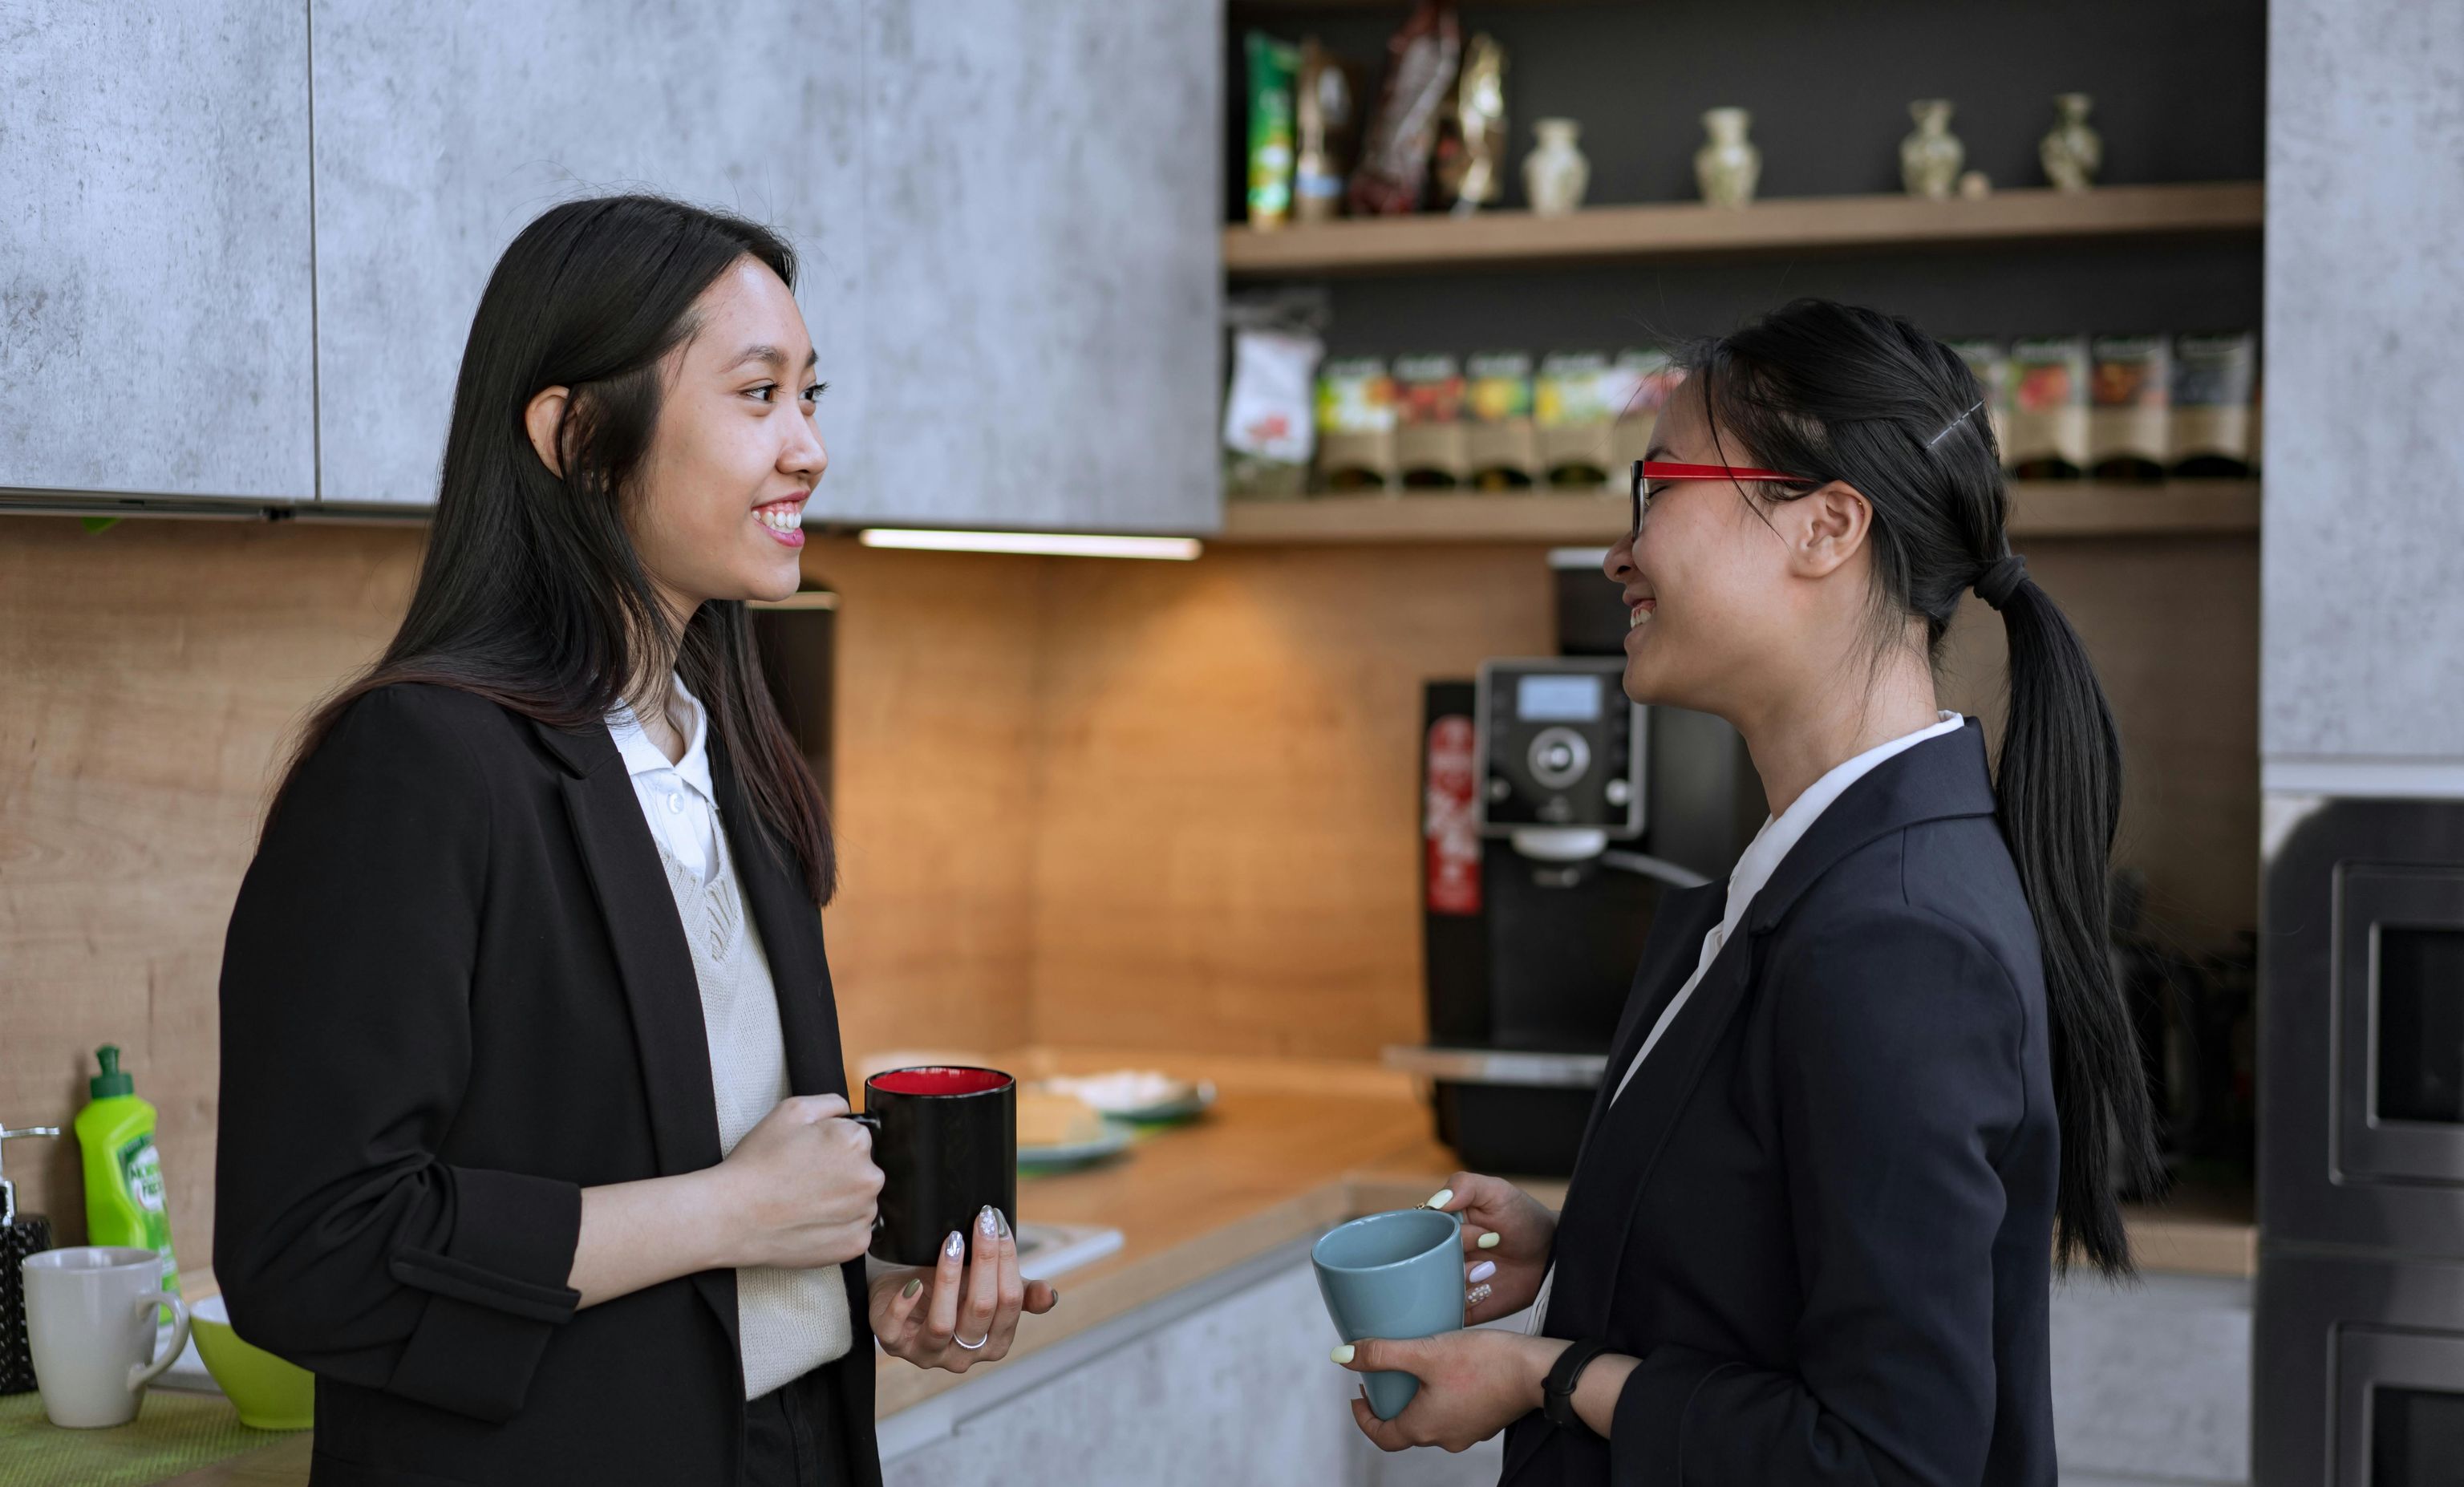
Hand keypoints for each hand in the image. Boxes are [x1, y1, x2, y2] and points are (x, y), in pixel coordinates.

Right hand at [705, 1095, 882, 1269]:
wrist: (733, 1216)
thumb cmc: (758, 1164)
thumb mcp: (791, 1111)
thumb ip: (831, 1103)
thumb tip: (849, 1113)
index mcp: (856, 1142)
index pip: (857, 1137)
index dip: (830, 1144)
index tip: (808, 1155)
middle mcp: (869, 1178)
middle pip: (863, 1169)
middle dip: (840, 1172)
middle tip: (804, 1180)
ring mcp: (864, 1215)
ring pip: (860, 1200)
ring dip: (841, 1200)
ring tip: (804, 1202)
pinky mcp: (855, 1244)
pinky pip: (855, 1230)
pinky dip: (837, 1228)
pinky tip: (809, 1222)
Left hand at [869, 1205, 1058, 1373]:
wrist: (903, 1284)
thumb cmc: (953, 1287)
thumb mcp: (990, 1287)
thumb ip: (1021, 1294)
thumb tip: (1050, 1296)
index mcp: (994, 1342)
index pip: (1010, 1302)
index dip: (1007, 1261)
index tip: (998, 1223)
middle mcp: (963, 1355)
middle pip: (980, 1309)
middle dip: (984, 1260)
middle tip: (981, 1221)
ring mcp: (926, 1353)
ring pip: (943, 1323)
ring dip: (948, 1277)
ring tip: (952, 1241)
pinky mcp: (893, 1344)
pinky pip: (897, 1331)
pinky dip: (906, 1305)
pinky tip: (913, 1282)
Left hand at [1334, 1329, 1567, 1452]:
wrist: (1536, 1371)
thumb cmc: (1482, 1363)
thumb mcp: (1425, 1351)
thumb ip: (1382, 1354)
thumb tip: (1343, 1355)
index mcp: (1423, 1427)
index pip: (1382, 1435)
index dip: (1364, 1417)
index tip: (1358, 1395)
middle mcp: (1444, 1437)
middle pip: (1406, 1427)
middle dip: (1391, 1402)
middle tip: (1386, 1375)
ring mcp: (1468, 1432)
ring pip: (1431, 1420)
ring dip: (1417, 1399)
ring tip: (1417, 1367)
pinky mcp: (1486, 1420)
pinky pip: (1454, 1413)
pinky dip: (1442, 1397)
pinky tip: (1450, 1370)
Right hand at [1427, 1173, 1555, 1323]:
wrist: (1552, 1255)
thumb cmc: (1524, 1219)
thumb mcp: (1497, 1192)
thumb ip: (1464, 1185)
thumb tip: (1435, 1201)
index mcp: (1441, 1224)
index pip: (1418, 1230)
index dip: (1443, 1231)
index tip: (1480, 1229)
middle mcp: (1440, 1253)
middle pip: (1424, 1259)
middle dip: (1455, 1254)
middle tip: (1489, 1244)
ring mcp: (1449, 1280)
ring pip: (1432, 1286)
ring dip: (1459, 1279)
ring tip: (1488, 1270)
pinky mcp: (1462, 1306)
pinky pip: (1444, 1312)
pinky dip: (1461, 1302)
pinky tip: (1485, 1289)